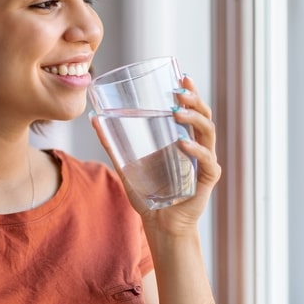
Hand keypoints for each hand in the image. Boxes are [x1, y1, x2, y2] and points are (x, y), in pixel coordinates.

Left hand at [91, 75, 220, 232]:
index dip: (191, 92)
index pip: (193, 110)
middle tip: (179, 91)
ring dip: (194, 118)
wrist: (161, 227)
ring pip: (208, 133)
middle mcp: (198, 148)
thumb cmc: (149, 196)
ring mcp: (204, 163)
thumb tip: (95, 119)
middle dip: (194, 100)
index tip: (182, 76)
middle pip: (204, 116)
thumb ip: (113, 144)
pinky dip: (195, 150)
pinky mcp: (207, 180)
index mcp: (185, 140)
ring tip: (177, 112)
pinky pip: (206, 161)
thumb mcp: (127, 165)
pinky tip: (182, 143)